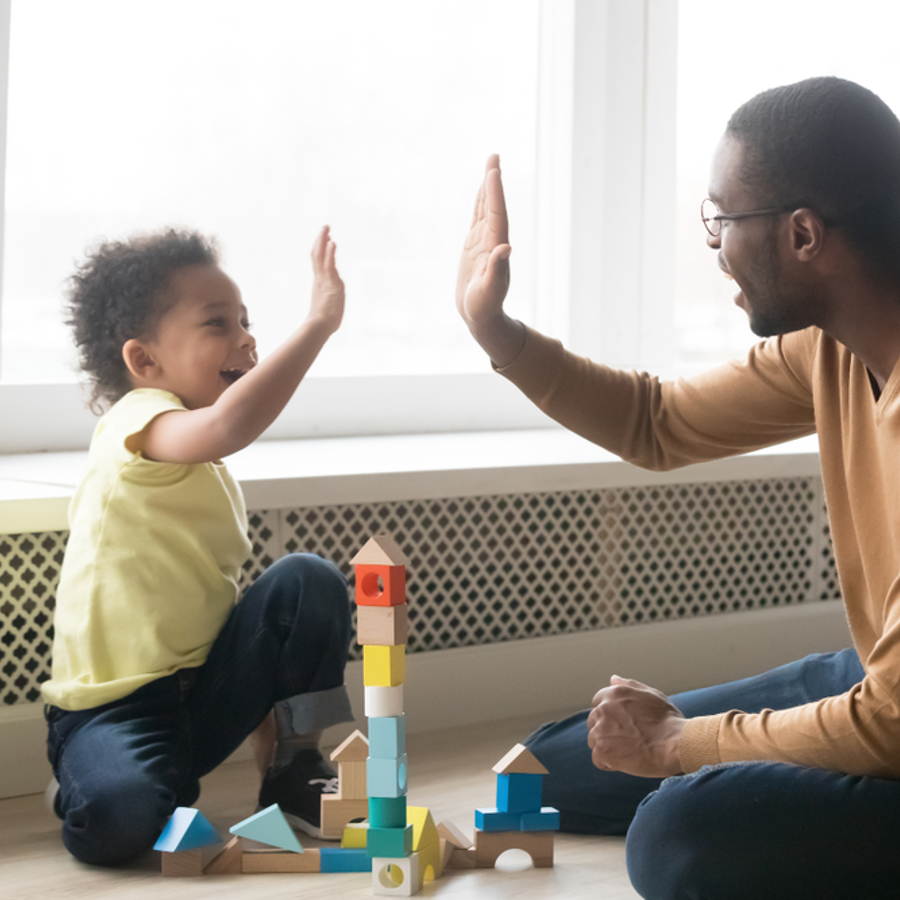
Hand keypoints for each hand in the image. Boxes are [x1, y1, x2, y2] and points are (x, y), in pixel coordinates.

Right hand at [309, 225, 344, 333]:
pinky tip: (332, 242)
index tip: (326, 239)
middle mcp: (320, 279)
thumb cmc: (323, 322)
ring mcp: (324, 280)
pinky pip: (329, 265)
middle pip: (317, 254)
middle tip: (325, 227)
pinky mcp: (330, 283)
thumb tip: (331, 308)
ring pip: (321, 256)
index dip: (322, 250)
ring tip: (327, 228)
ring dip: (324, 241)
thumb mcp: (328, 308)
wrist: (320, 326)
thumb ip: (330, 302)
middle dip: (320, 240)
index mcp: (319, 283)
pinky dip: (330, 253)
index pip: (319, 262)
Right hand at [456, 155, 523, 366]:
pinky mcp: (475, 247)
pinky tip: (480, 192)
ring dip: (488, 188)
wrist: (482, 316)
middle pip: (494, 205)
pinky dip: (480, 203)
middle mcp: (493, 241)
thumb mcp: (490, 291)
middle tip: (494, 156)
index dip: (495, 193)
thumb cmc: (485, 307)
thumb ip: (497, 270)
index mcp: (497, 248)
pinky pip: (478, 219)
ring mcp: (484, 242)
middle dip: (493, 181)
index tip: (494, 171)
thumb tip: (505, 249)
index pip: (497, 215)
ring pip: (486, 209)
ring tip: (490, 165)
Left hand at [587, 676, 686, 777]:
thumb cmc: (667, 720)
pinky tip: (625, 762)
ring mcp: (601, 730)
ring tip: (627, 752)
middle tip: (626, 740)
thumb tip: (613, 679)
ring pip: (594, 741)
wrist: (675, 743)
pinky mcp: (602, 751)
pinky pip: (598, 760)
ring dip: (607, 747)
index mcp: (613, 694)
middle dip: (606, 730)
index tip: (621, 724)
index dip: (609, 715)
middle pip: (594, 722)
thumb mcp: (651, 694)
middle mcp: (603, 709)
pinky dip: (609, 763)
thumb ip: (629, 686)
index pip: (598, 702)